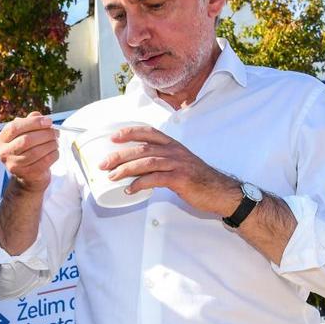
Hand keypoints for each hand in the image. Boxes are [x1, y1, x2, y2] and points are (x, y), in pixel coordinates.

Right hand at [0, 112, 58, 193]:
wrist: (28, 175)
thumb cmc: (28, 150)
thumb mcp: (26, 133)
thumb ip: (31, 122)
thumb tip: (38, 116)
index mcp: (3, 138)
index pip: (15, 127)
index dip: (33, 122)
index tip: (48, 121)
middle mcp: (5, 152)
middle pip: (26, 140)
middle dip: (45, 134)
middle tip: (56, 133)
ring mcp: (14, 165)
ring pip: (36, 152)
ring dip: (50, 145)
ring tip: (56, 142)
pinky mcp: (26, 174)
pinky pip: (43, 162)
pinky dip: (53, 155)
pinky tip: (55, 151)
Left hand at [101, 125, 240, 215]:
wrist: (220, 191)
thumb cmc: (198, 179)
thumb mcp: (180, 163)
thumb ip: (162, 161)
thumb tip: (138, 168)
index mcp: (174, 145)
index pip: (149, 132)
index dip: (129, 132)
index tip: (113, 137)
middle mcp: (175, 151)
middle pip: (142, 147)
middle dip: (120, 154)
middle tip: (104, 163)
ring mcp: (178, 164)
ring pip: (147, 161)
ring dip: (126, 169)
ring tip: (112, 176)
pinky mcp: (181, 179)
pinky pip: (156, 179)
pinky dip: (140, 184)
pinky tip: (130, 189)